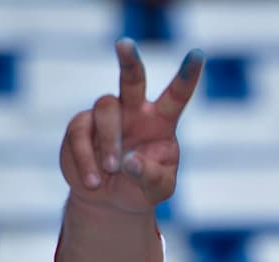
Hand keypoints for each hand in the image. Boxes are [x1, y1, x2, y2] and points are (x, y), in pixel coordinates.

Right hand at [59, 38, 203, 213]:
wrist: (109, 200)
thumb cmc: (141, 188)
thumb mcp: (158, 189)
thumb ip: (151, 176)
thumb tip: (130, 161)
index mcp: (161, 122)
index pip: (177, 96)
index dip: (187, 76)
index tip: (198, 54)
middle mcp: (134, 112)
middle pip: (132, 79)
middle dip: (129, 61)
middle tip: (125, 44)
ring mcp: (107, 116)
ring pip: (106, 109)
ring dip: (109, 141)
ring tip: (112, 170)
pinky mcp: (81, 125)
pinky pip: (80, 134)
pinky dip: (86, 159)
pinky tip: (93, 181)